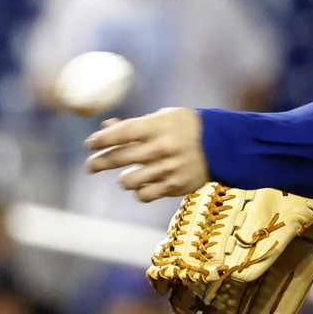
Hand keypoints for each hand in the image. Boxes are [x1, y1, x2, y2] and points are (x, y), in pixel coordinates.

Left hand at [85, 108, 208, 201]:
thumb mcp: (164, 117)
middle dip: (98, 163)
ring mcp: (167, 169)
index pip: (119, 134)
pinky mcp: (174, 187)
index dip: (100, 140)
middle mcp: (160, 148)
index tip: (89, 144)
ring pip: (127, 181)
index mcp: (157, 127)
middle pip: (117, 159)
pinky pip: (144, 195)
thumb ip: (135, 125)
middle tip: (92, 166)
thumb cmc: (188, 127)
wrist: (223, 145)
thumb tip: (105, 129)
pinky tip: (146, 183)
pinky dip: (141, 191)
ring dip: (124, 178)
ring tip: (129, 174)